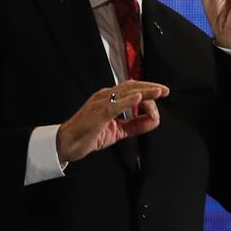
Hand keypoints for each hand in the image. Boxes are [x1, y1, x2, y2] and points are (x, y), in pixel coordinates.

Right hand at [56, 78, 170, 163]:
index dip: (148, 92)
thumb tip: (153, 121)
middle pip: (131, 86)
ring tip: (159, 92)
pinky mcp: (98, 113)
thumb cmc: (87, 136)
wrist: (65, 144)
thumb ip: (134, 126)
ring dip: (144, 92)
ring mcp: (100, 103)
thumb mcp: (116, 131)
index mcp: (108, 98)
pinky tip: (139, 98)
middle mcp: (104, 96)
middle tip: (165, 91)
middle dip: (150, 87)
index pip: (132, 89)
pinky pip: (115, 105)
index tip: (160, 98)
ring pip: (126, 92)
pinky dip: (128, 101)